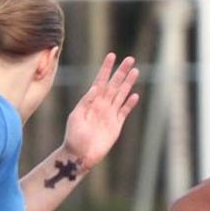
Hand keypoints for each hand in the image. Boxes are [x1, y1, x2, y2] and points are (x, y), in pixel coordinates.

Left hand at [61, 53, 140, 169]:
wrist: (80, 154)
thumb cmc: (74, 136)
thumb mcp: (76, 116)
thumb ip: (86, 101)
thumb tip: (95, 88)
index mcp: (91, 100)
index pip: (100, 80)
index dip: (106, 68)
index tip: (111, 56)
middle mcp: (102, 105)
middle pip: (114, 84)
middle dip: (121, 72)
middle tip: (130, 59)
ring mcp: (110, 114)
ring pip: (121, 95)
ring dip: (128, 84)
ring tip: (136, 71)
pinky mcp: (116, 125)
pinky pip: (124, 111)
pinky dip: (129, 104)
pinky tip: (135, 95)